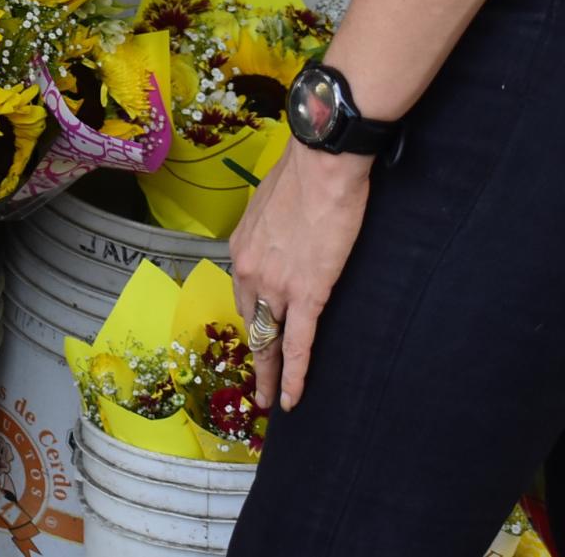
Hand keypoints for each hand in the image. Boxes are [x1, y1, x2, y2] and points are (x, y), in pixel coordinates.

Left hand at [229, 141, 371, 412]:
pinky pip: (298, 344)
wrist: (322, 165)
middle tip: (259, 383)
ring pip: (270, 340)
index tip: (257, 336)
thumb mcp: (270, 204)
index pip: (244, 296)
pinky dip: (294, 375)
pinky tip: (292, 397)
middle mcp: (250, 272)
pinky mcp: (308, 294)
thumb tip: (281, 236)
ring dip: (271, 374)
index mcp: (242, 250)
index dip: (252, 320)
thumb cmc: (302, 174)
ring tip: (273, 399)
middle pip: (253, 323)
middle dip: (257, 355)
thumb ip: (270, 230)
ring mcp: (277, 286)